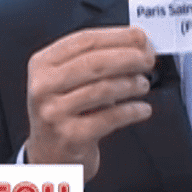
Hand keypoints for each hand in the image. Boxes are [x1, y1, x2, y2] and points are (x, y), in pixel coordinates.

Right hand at [24, 26, 154, 180]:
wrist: (50, 155)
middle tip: (148, 59)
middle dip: (129, 58)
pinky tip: (143, 109)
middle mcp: (43, 86)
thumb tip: (138, 42)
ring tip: (143, 84)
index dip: (118, 36)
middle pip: (95, 62)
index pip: (84, 40)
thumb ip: (96, 57)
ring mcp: (54, 112)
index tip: (141, 38)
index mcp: (43, 63)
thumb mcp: (68, 79)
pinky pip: (110, 118)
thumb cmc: (66, 110)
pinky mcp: (70, 136)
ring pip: (104, 89)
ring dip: (132, 84)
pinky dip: (132, 110)